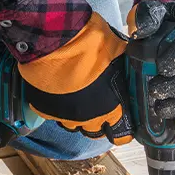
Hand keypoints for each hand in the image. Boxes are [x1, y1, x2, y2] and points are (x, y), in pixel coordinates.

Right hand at [17, 13, 133, 144]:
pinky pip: (52, 114)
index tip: (119, 122)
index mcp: (111, 108)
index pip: (121, 134)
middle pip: (95, 132)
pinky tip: (57, 94)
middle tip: (96, 107)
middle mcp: (88, 118)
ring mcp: (64, 116)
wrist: (55, 41)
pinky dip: (56, 106)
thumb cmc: (90, 44)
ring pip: (72, 125)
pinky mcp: (44, 109)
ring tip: (75, 99)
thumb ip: (122, 67)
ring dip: (76, 115)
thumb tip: (130, 66)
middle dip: (97, 121)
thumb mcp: (117, 52)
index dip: (121, 128)